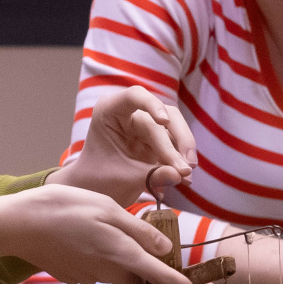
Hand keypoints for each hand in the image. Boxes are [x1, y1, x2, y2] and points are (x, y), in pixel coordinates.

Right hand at [0, 186, 210, 283]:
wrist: (17, 224)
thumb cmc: (64, 208)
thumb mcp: (109, 210)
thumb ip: (140, 232)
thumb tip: (167, 249)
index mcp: (122, 256)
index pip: (164, 280)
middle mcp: (107, 273)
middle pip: (142, 280)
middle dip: (155, 273)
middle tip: (161, 254)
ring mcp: (88, 277)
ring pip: (118, 272)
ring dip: (124, 258)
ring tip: (108, 227)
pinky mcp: (72, 275)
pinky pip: (96, 269)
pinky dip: (99, 256)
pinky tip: (86, 235)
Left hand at [53, 87, 196, 204]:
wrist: (95, 187)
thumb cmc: (99, 178)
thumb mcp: (122, 177)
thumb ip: (151, 175)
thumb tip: (180, 175)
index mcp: (110, 111)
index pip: (135, 96)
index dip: (152, 105)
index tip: (164, 122)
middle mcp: (130, 112)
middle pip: (164, 116)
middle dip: (177, 142)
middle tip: (186, 168)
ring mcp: (146, 124)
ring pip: (175, 128)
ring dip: (184, 150)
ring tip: (187, 175)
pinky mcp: (157, 138)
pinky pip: (176, 144)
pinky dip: (180, 160)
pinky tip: (185, 179)